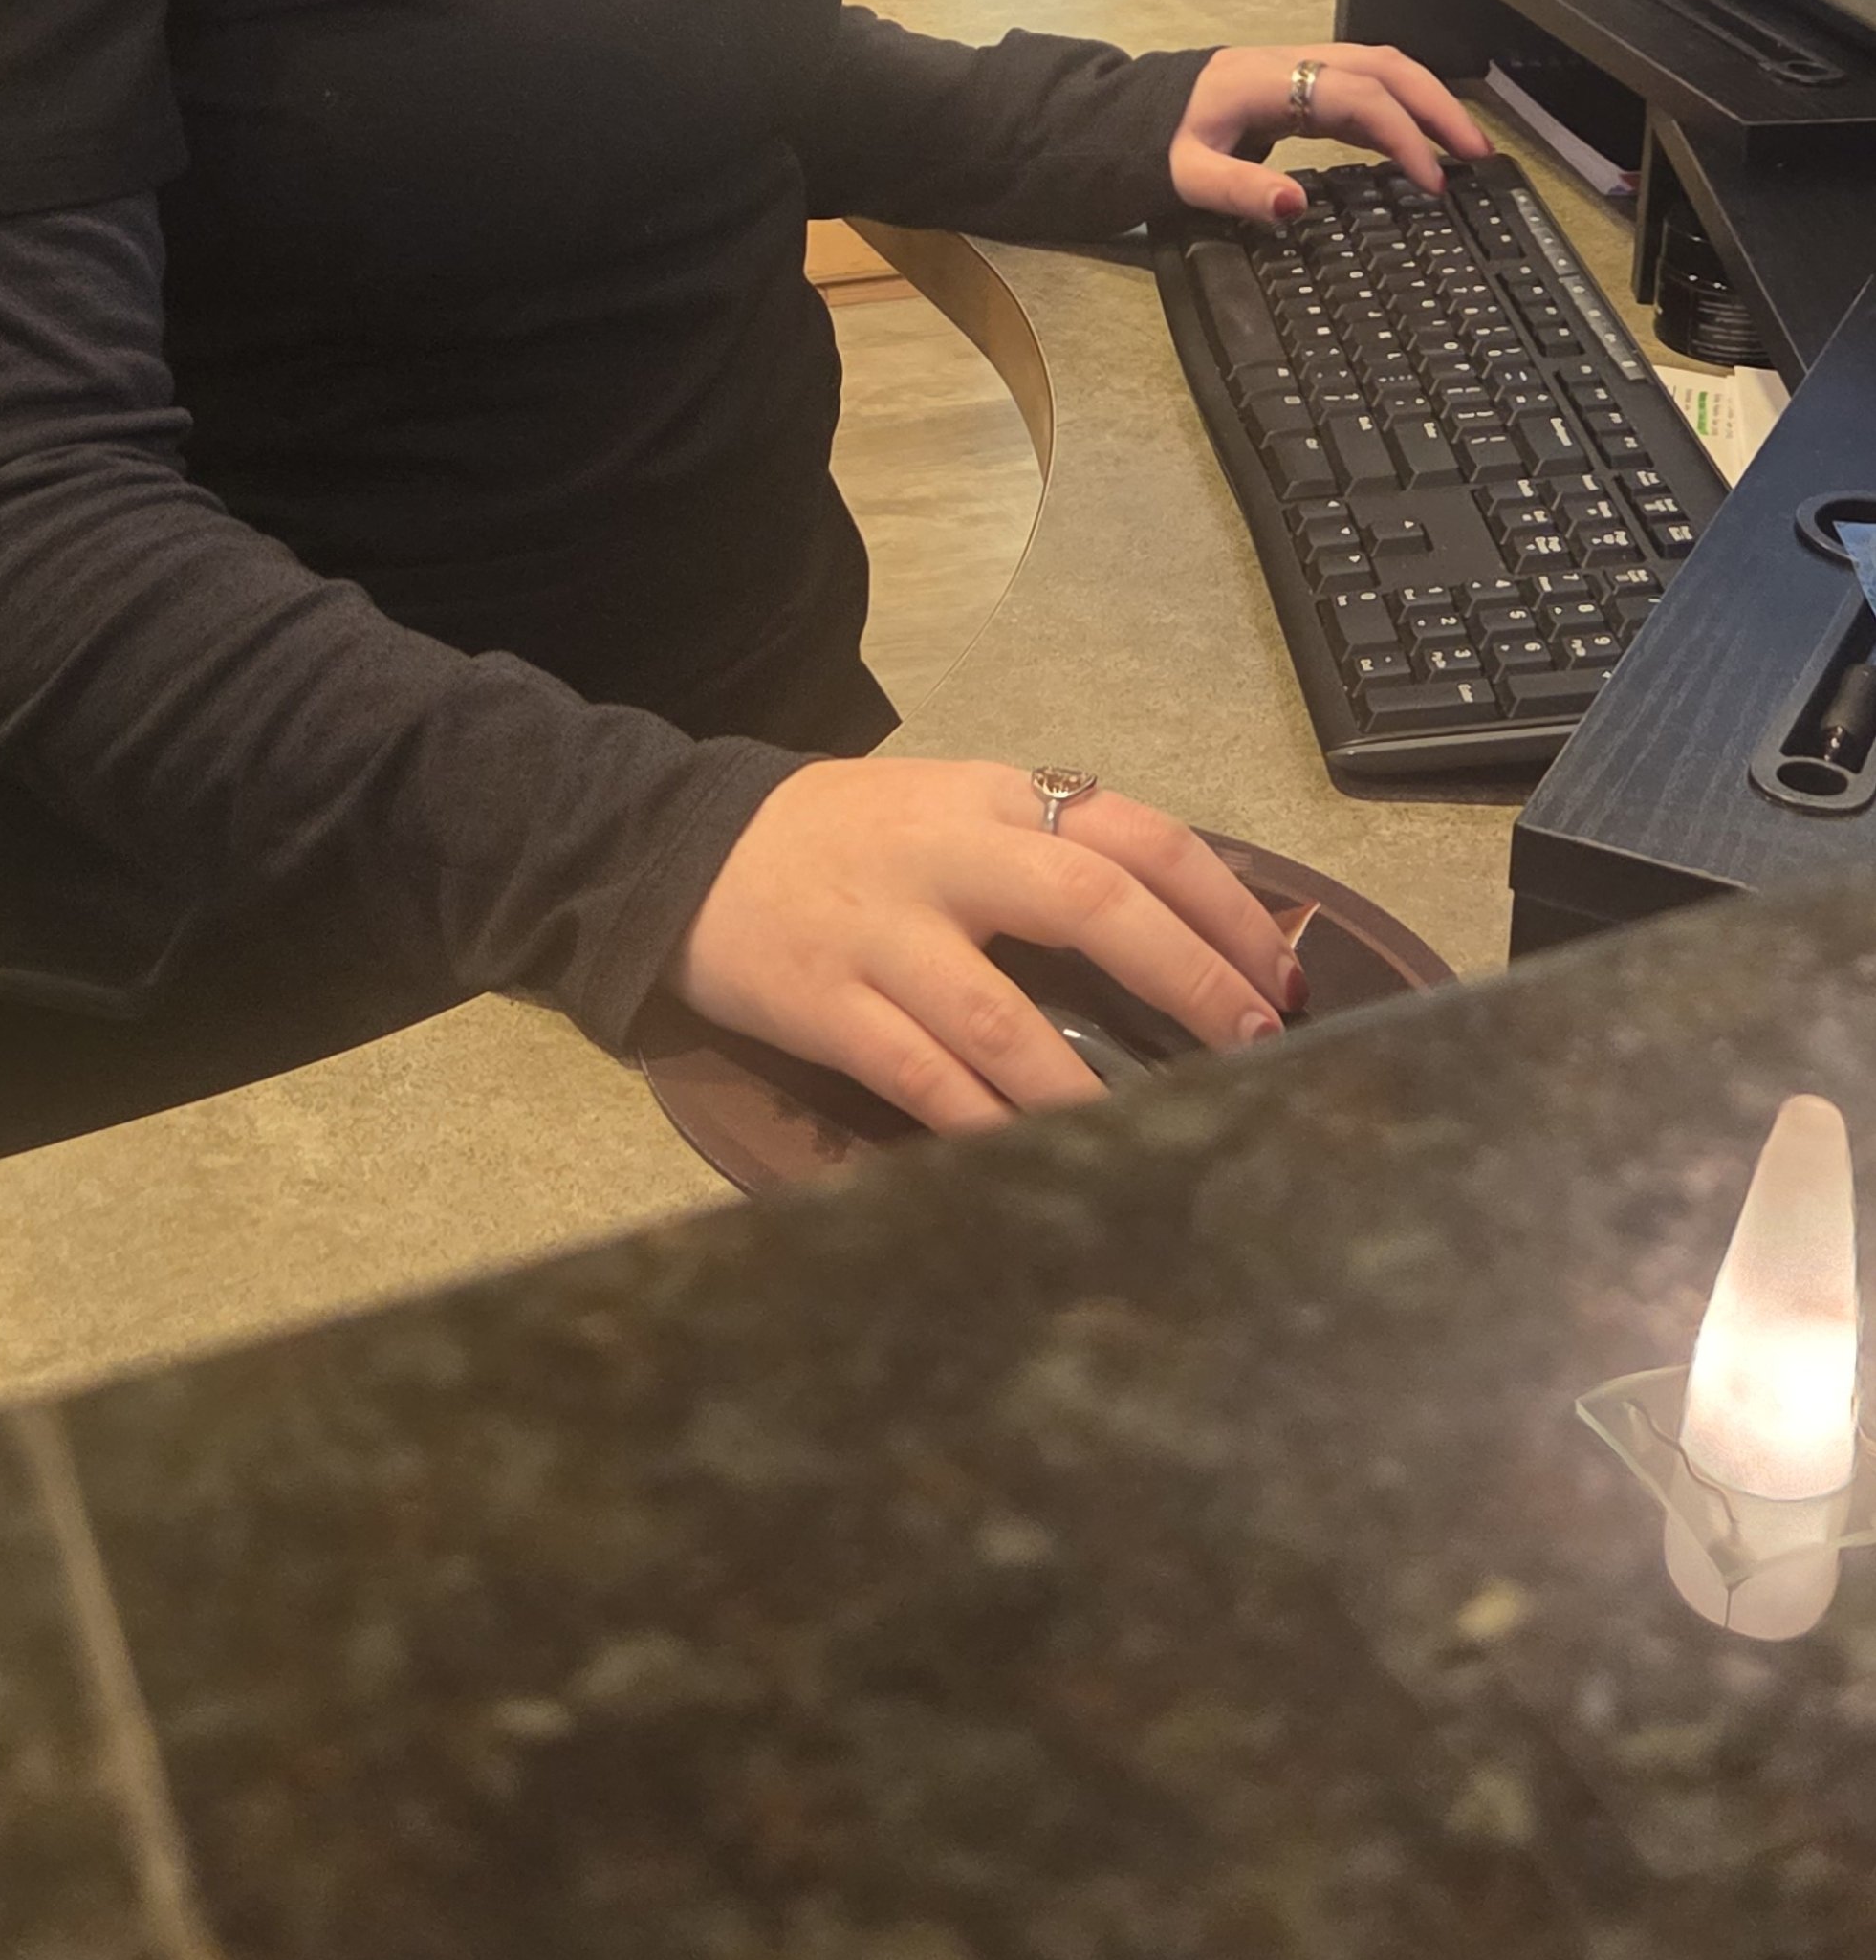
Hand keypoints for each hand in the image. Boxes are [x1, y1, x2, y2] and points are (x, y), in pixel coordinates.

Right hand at [674, 754, 1306, 1137]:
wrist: (679, 845)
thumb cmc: (843, 838)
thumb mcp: (952, 809)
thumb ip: (1049, 850)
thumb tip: (1186, 932)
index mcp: (992, 798)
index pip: (1138, 835)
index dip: (1225, 906)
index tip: (1282, 977)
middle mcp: (947, 855)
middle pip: (1092, 903)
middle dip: (1189, 978)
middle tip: (1252, 1047)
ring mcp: (881, 932)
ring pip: (1003, 1015)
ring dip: (1089, 1085)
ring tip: (1157, 1133)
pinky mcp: (824, 1002)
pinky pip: (919, 1076)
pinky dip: (984, 1125)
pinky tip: (1035, 1161)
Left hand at [1170, 40, 1487, 230]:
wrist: (1126, 113)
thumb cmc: (1156, 141)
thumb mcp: (1184, 174)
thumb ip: (1237, 191)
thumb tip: (1299, 208)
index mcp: (1269, 80)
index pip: (1357, 95)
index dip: (1401, 134)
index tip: (1431, 181)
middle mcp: (1294, 64)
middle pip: (1385, 68)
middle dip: (1438, 106)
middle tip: (1479, 155)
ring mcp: (1300, 70)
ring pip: (1381, 71)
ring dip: (1428, 104)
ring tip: (1466, 150)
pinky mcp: (1301, 86)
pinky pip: (1364, 89)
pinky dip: (1401, 112)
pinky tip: (1419, 147)